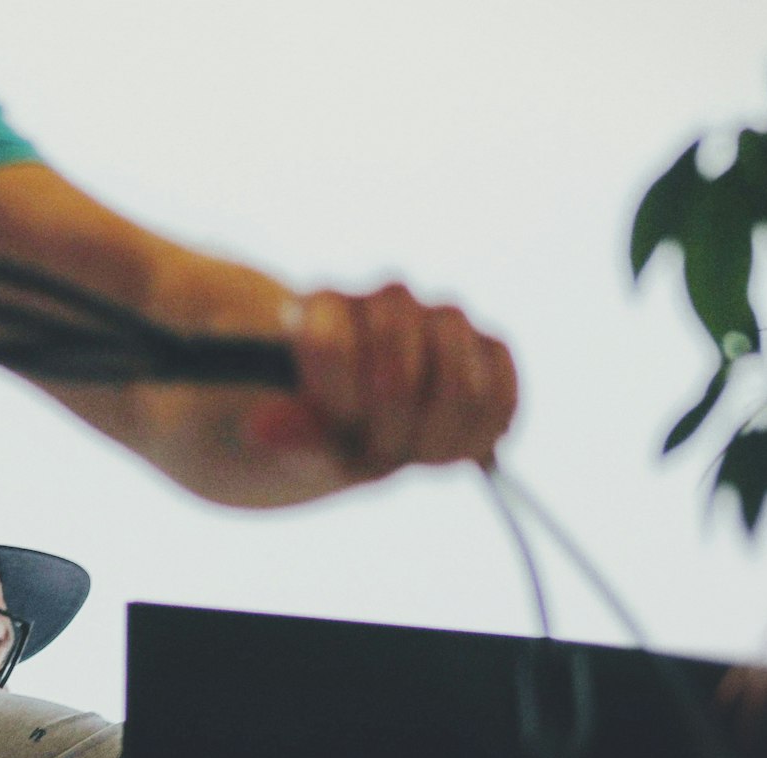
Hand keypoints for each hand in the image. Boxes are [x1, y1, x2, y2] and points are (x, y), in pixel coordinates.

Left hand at [243, 284, 517, 478]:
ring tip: (405, 451)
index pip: (333, 344)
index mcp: (323, 306)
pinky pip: (502, 395)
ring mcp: (444, 318)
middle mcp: (387, 298)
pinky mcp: (489, 348)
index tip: (334, 422)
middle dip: (386, 427)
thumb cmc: (313, 431)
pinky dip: (475, 436)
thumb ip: (289, 437)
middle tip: (370, 447)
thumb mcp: (289, 444)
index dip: (338, 402)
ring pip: (459, 379)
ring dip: (431, 435)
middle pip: (400, 364)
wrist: (349, 426)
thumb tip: (264, 428)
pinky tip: (440, 450)